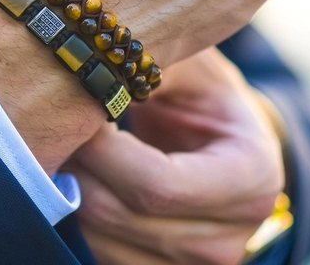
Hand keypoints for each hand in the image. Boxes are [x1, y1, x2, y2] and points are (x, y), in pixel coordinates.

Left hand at [69, 49, 283, 264]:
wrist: (212, 129)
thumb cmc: (200, 91)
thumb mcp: (187, 64)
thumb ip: (148, 69)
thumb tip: (88, 76)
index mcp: (250, 178)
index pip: (158, 184)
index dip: (105, 151)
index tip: (78, 112)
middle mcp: (230, 234)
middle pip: (123, 214)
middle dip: (80, 166)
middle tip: (59, 126)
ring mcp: (195, 260)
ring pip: (102, 240)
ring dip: (71, 192)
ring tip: (67, 146)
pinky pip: (100, 253)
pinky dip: (78, 215)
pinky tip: (78, 175)